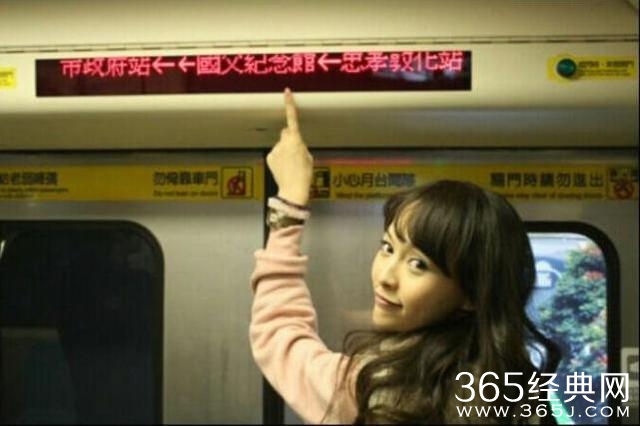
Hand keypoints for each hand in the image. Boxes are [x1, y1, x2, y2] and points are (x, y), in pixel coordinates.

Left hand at [266, 88, 312, 205]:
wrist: (293, 189)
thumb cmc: (304, 174)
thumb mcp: (309, 157)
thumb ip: (301, 146)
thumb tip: (295, 144)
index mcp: (296, 140)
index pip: (292, 118)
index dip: (290, 104)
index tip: (287, 92)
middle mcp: (283, 142)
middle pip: (286, 132)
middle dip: (290, 138)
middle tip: (296, 152)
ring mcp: (275, 149)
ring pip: (281, 144)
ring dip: (285, 150)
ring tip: (291, 164)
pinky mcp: (269, 157)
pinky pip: (275, 153)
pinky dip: (279, 158)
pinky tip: (284, 167)